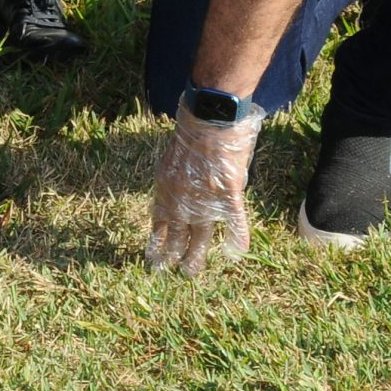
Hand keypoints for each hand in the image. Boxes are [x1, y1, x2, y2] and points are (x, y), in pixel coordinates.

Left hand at [144, 99, 263, 275]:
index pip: (158, 222)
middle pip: (176, 234)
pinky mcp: (228, 194)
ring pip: (200, 236)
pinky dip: (237, 237)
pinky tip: (237, 252)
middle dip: (171, 255)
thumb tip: (177, 194)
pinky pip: (233, 221)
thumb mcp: (170, 158)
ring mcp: (205, 199)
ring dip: (196, 256)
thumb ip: (174, 180)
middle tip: (168, 272)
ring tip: (190, 273)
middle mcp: (181, 199)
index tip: (152, 257)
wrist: (207, 117)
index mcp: (165, 188)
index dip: (157, 241)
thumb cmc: (189, 131)